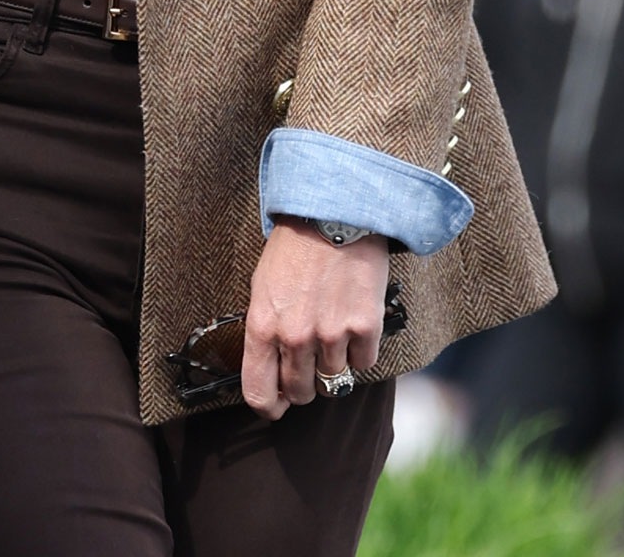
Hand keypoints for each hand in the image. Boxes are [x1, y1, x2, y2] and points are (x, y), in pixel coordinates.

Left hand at [241, 219, 389, 420]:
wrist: (332, 216)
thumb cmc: (293, 250)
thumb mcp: (262, 288)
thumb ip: (266, 332)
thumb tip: (272, 372)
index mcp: (262, 326)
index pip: (259, 393)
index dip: (268, 407)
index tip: (276, 407)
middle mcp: (295, 337)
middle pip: (301, 394)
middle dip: (304, 383)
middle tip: (308, 359)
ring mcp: (331, 335)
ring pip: (334, 380)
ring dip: (333, 362)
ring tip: (330, 325)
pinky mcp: (365, 329)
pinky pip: (364, 363)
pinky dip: (360, 349)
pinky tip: (352, 321)